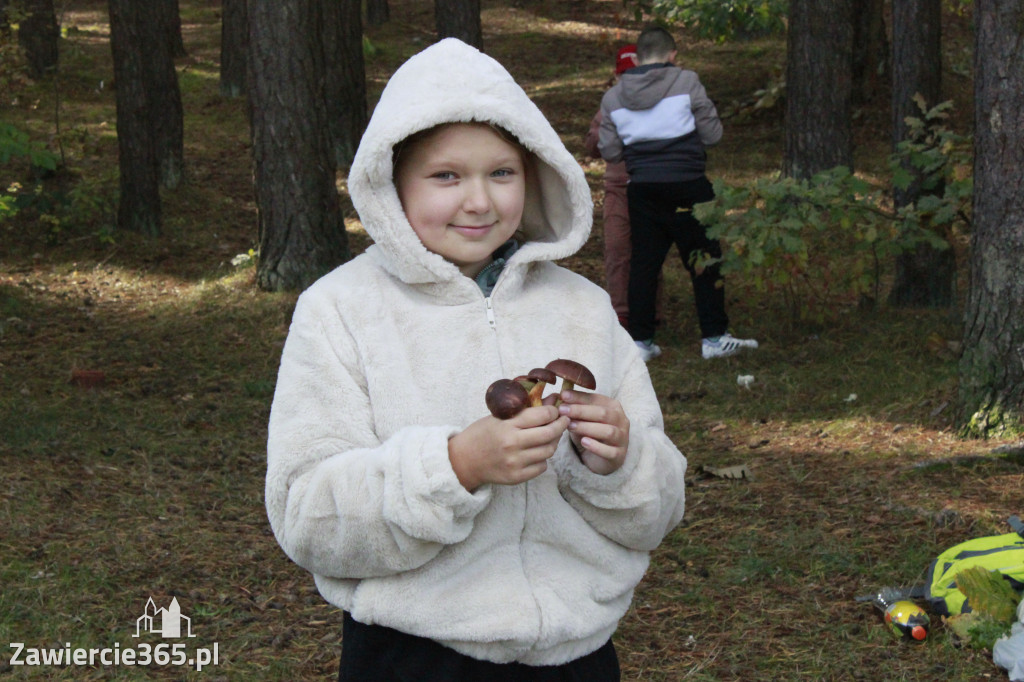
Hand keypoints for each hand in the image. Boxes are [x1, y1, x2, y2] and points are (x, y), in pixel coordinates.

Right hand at [448, 406, 568, 491]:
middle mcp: (512, 444)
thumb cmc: (481, 433)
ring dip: (553, 442)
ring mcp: (515, 462)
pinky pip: (542, 467)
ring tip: (550, 436)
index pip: (541, 415)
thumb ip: (525, 410)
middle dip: (561, 425)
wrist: (464, 460)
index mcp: (507, 425)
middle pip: (549, 433)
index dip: (553, 411)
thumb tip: (552, 399)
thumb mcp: (499, 416)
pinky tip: (537, 452)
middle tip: (563, 420)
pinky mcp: (516, 477)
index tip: (556, 410)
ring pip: (548, 451)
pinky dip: (543, 458)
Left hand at [557, 390, 629, 474]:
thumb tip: (562, 395)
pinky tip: (583, 442)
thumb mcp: (582, 419)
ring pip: (608, 431)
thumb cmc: (591, 433)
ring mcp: (622, 438)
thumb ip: (576, 408)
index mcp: (613, 407)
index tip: (563, 395)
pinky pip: (610, 451)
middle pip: (603, 413)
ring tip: (570, 426)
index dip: (580, 397)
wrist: (599, 458)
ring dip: (587, 427)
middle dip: (581, 411)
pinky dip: (596, 446)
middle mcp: (621, 421)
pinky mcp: (619, 455)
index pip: (597, 399)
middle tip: (563, 411)